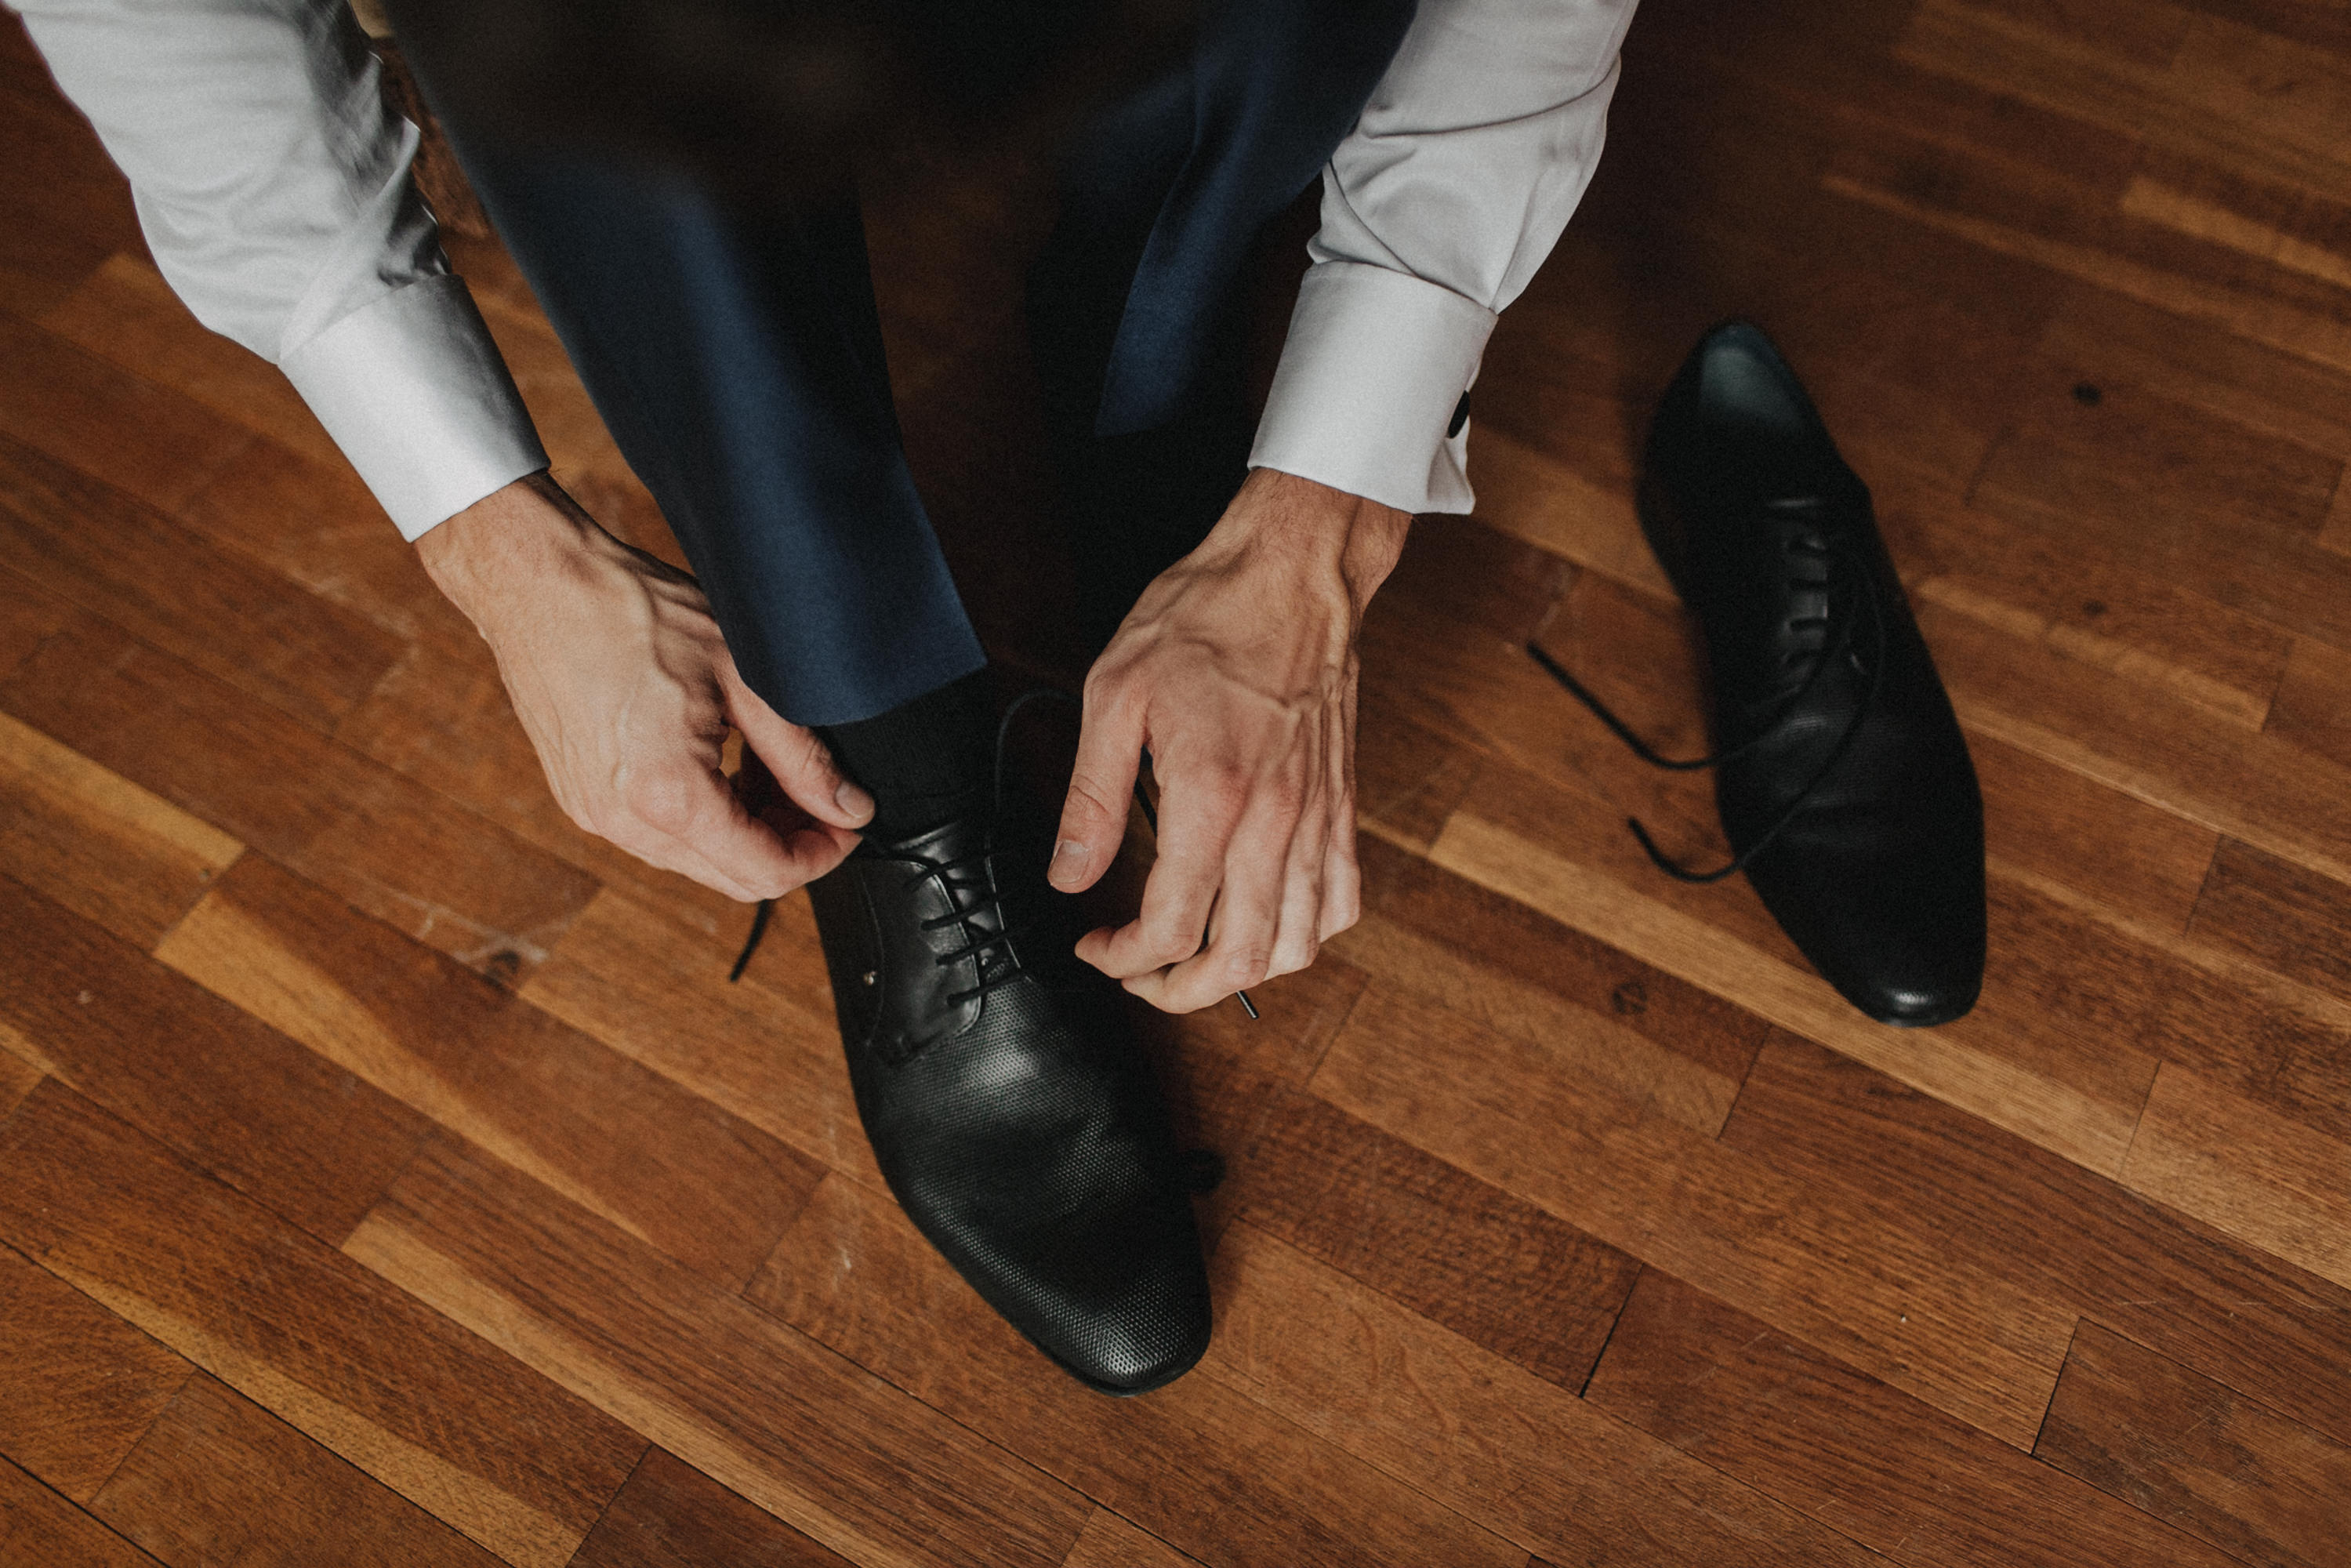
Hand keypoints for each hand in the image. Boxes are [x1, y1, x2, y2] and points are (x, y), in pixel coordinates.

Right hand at [416, 473, 872, 900]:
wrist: (538, 582)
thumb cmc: (629, 609)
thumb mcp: (743, 675)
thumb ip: (802, 755)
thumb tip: (848, 806)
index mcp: (666, 794)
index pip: (766, 872)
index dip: (822, 854)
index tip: (848, 821)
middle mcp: (622, 820)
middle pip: (733, 878)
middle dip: (789, 843)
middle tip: (819, 792)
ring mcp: (594, 814)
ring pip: (697, 860)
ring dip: (747, 829)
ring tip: (769, 764)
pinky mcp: (581, 798)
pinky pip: (658, 834)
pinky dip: (703, 814)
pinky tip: (722, 761)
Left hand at [1048, 468, 1409, 1011]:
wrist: (1294, 572)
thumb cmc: (1207, 617)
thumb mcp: (1115, 693)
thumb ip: (1092, 798)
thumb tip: (1068, 872)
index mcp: (1214, 796)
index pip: (1173, 927)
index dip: (1123, 960)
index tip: (1095, 946)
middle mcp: (1275, 819)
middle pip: (1241, 959)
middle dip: (1179, 990)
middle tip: (1137, 974)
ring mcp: (1317, 817)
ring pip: (1299, 944)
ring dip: (1242, 974)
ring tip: (1195, 962)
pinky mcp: (1341, 806)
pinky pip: (1341, 900)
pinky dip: (1305, 933)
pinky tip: (1265, 921)